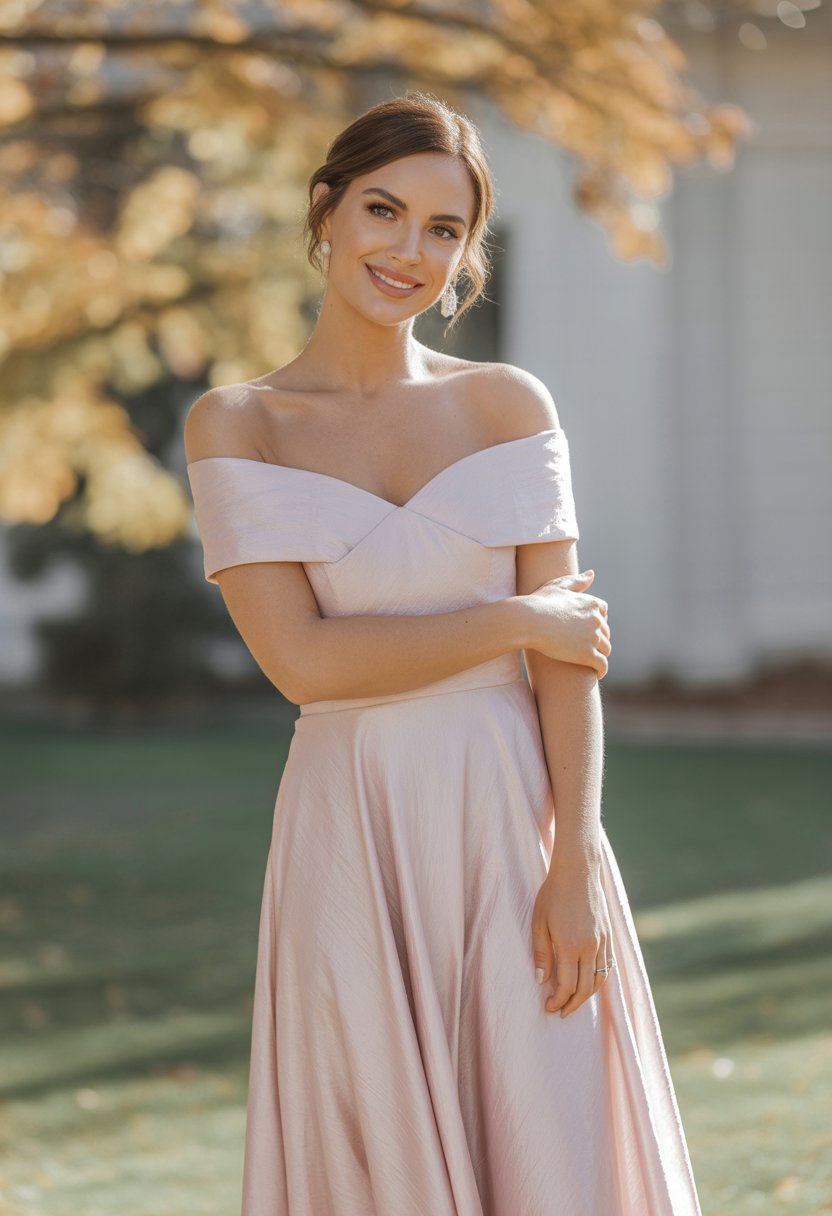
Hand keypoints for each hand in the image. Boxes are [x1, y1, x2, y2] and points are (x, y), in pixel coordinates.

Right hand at [520, 571, 610, 677]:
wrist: (529, 621)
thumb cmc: (539, 602)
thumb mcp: (558, 586)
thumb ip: (577, 581)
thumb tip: (592, 574)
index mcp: (591, 603)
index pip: (603, 612)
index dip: (597, 620)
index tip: (589, 626)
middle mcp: (596, 619)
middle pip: (606, 632)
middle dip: (599, 638)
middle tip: (589, 646)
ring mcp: (593, 637)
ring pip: (605, 649)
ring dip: (601, 654)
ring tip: (592, 660)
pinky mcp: (587, 654)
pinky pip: (602, 665)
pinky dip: (602, 670)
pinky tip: (597, 674)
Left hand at [531, 851, 612, 1016]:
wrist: (578, 871)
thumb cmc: (553, 894)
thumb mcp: (539, 923)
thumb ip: (542, 954)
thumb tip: (541, 981)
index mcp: (570, 945)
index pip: (567, 986)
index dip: (558, 1000)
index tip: (548, 1006)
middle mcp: (590, 947)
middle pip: (585, 989)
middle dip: (572, 1004)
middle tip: (560, 1011)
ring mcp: (602, 942)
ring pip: (599, 980)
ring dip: (587, 996)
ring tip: (574, 1002)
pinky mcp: (609, 936)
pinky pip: (607, 966)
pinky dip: (599, 980)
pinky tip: (589, 983)